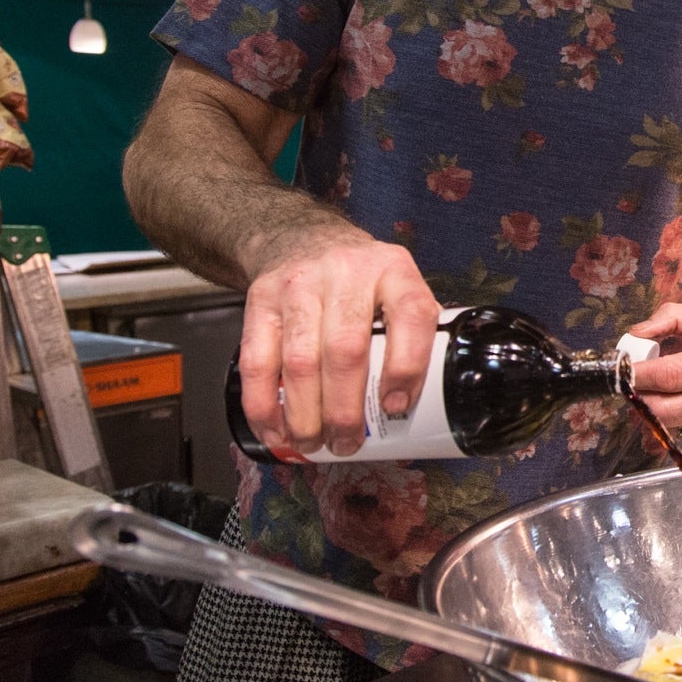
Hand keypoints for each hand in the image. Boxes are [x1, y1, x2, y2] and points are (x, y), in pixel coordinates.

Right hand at [237, 225, 442, 457]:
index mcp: (394, 269)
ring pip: (300, 361)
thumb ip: (413, 331)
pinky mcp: (260, 300)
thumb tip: (424, 401)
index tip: (396, 407)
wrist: (302, 237)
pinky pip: (257, 361)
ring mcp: (299, 285)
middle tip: (347, 443)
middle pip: (345, 350)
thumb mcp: (398, 285)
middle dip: (345, 410)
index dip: (406, 368)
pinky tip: (275, 430)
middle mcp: (346, 272)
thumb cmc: (360, 278)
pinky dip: (263, 405)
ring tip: (312, 444)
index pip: (410, 316)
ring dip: (305, 415)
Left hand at [623, 296, 681, 438]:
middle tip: (626, 381)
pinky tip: (674, 394)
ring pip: (675, 424)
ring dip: (653, 408)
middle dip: (639, 397)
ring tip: (648, 386)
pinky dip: (673, 414)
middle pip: (668, 410)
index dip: (638, 375)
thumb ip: (670, 319)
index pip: (671, 377)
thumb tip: (635, 334)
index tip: (618, 369)